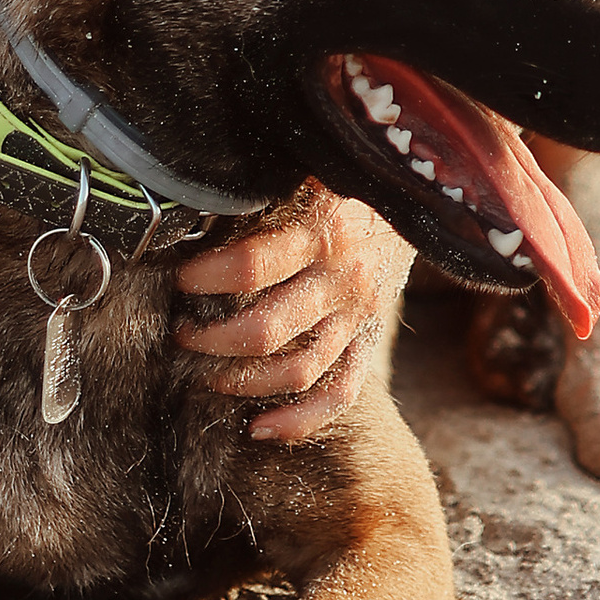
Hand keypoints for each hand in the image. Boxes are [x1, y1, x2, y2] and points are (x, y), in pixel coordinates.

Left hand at [176, 183, 414, 441]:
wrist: (420, 199)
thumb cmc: (349, 184)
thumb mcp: (308, 171)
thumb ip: (263, 191)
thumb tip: (197, 202)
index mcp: (323, 233)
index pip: (251, 266)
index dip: (205, 278)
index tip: (179, 279)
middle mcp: (343, 281)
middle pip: (265, 330)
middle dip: (210, 338)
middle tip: (181, 332)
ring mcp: (359, 318)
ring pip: (297, 371)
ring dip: (242, 380)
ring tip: (207, 372)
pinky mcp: (370, 341)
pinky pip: (339, 394)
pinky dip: (299, 421)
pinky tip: (259, 428)